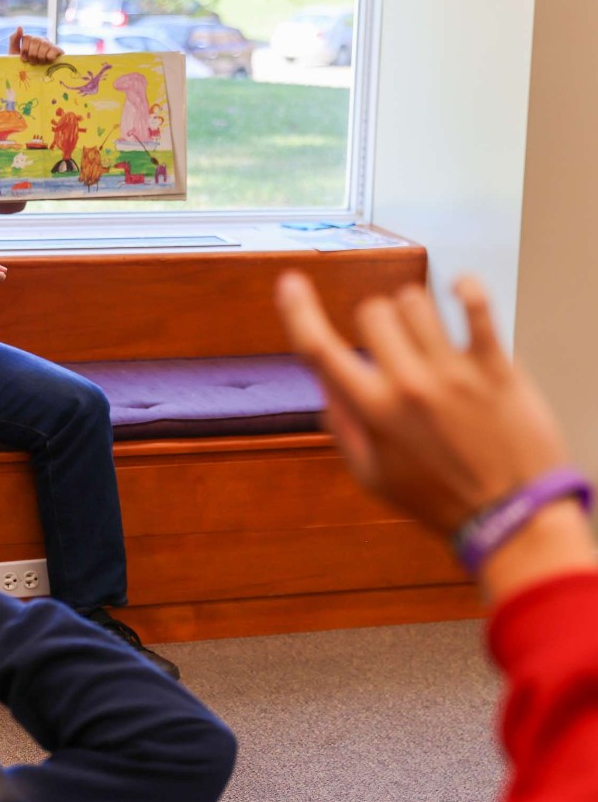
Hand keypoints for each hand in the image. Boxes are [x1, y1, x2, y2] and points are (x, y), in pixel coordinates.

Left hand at [9, 26, 62, 64]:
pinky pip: (53, 51)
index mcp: (30, 39)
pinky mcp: (58, 50)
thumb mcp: (15, 53)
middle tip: (33, 63)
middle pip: (35, 41)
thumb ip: (14, 40)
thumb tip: (20, 27)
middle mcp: (40, 39)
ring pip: (44, 46)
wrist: (36, 79)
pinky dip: (49, 58)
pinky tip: (48, 62)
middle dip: (32, 55)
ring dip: (41, 58)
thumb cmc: (25, 66)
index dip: (24, 50)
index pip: (27, 37)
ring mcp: (49, 44)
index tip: (24, 59)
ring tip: (41, 63)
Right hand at [274, 271, 571, 533]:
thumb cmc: (440, 501)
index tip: (290, 283)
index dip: (298, 312)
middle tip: (391, 342)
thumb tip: (326, 384)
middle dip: (375, 321)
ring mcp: (453, 373)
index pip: (319, 351)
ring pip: (416, 302)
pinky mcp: (495, 366)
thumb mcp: (372, 477)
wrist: (512, 518)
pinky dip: (465, 289)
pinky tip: (459, 289)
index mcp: (373, 412)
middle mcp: (408, 385)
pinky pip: (476, 307)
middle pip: (373, 312)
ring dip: (414, 312)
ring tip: (427, 334)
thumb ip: (344, 428)